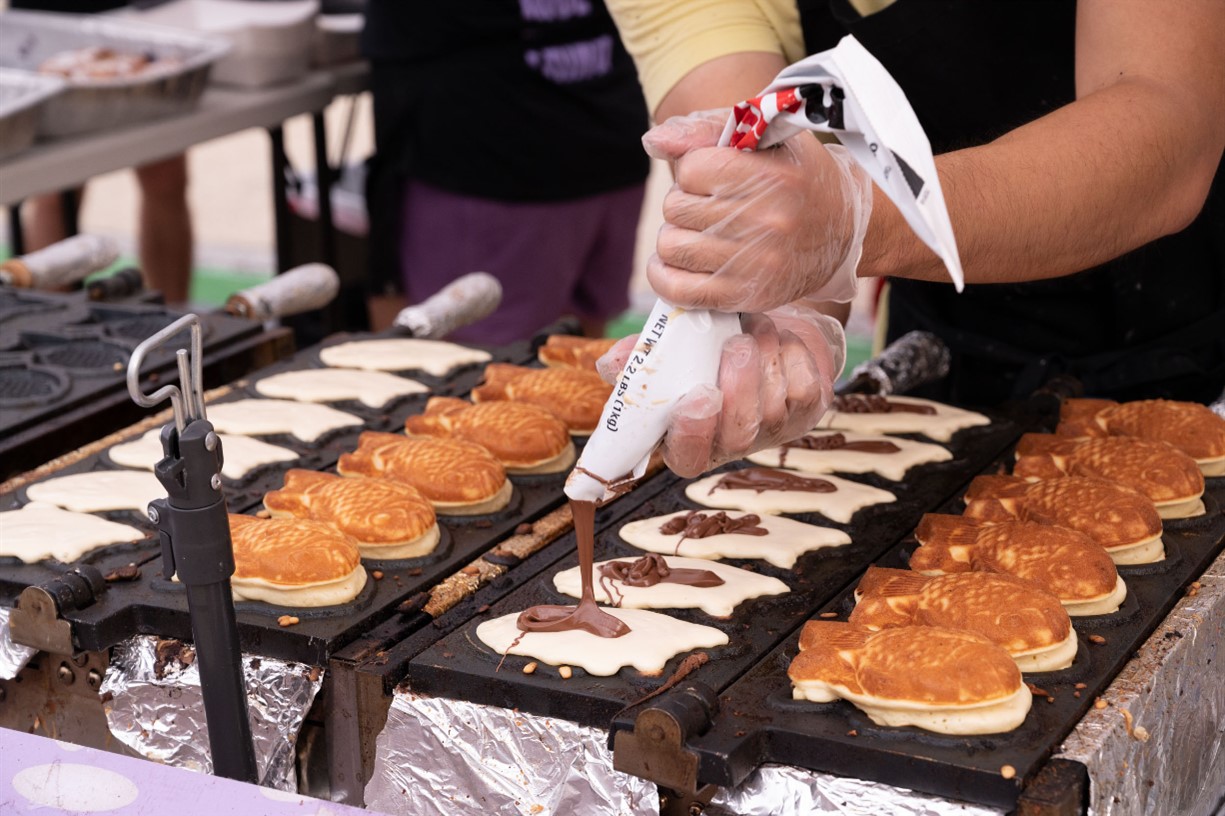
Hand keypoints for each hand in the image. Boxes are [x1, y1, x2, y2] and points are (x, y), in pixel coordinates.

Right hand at [597, 302, 844, 476]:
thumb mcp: (673, 347)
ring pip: (773, 407)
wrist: (768, 324)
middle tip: (736, 344)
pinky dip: (792, 355)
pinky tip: (780, 340)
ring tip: (754, 327)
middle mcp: (732, 441)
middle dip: (739, 388)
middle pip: (737, 436)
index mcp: (691, 435)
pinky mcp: (808, 411)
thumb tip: (610, 364)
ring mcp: (774, 430)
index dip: (693, 435)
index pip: (688, 457)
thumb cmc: (711, 343)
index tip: (699, 396)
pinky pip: (804, 388)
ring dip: (764, 358)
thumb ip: (643, 357)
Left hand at [642, 110, 873, 311]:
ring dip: (676, 239)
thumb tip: (654, 142)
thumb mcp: (766, 138)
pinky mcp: (745, 296)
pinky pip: (677, 289)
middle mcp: (765, 221)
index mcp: (771, 175)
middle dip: (685, 205)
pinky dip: (665, 276)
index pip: (691, 169)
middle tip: (710, 209)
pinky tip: (679, 265)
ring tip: (700, 235)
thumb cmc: (797, 180)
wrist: (844, 233)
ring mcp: (755, 263)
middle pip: (676, 208)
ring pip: (671, 247)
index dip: (694, 171)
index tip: (715, 178)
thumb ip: (707, 129)